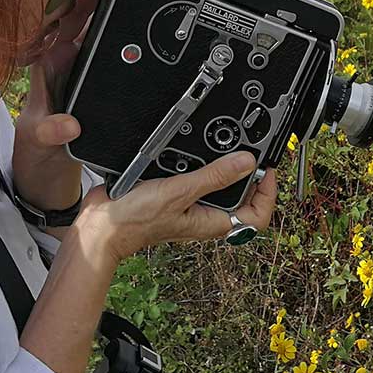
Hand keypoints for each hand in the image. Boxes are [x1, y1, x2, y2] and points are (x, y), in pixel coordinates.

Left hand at [11, 0, 101, 210]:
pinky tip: (128, 25)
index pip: (56, 29)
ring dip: (103, 15)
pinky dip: (111, 40)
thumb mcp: (41, 142)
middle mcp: (59, 66)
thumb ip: (52, 133)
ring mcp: (75, 74)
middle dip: (92, 0)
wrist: (44, 173)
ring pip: (89, 36)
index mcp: (44, 70)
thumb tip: (68, 124)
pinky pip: (100, 54)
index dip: (69, 5)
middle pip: (76, 24)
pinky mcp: (88, 84)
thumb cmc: (36, 152)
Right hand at [73, 150, 278, 266]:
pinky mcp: (176, 193)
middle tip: (252, 150)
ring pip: (220, 185)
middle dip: (249, 175)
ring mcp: (191, 204)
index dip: (268, 193)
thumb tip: (246, 162)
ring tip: (228, 147)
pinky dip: (201, 163)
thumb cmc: (136, 221)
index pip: (257, 215)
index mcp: (213, 222)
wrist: (103, 224)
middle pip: (242, 197)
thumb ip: (213, 177)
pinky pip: (197, 177)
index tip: (267, 169)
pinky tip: (196, 151)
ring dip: (225, 167)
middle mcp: (205, 214)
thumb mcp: (180, 193)